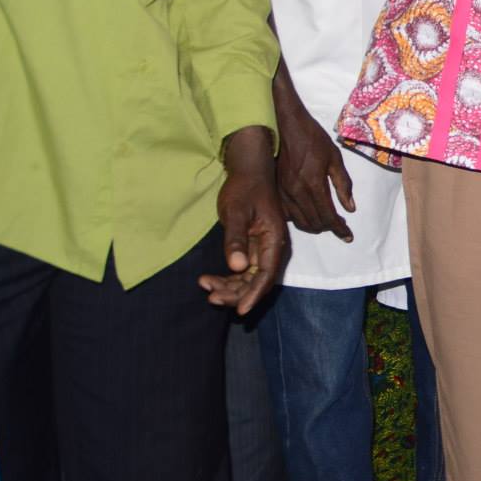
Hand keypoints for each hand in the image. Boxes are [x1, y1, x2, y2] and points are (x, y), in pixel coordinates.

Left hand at [201, 126, 289, 315]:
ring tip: (206, 287)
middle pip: (257, 280)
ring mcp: (262, 246)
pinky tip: (208, 279)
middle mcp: (272, 246)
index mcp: (274, 238)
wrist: (249, 170)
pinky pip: (243, 269)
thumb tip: (236, 268)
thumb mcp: (235, 212)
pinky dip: (228, 277)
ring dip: (230, 287)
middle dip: (236, 293)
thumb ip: (236, 240)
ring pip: (249, 277)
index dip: (253, 294)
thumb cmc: (244, 188)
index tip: (239, 310)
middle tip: (211, 296)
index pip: (266, 274)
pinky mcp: (253, 245)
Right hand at [273, 67, 354, 241]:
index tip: (348, 236)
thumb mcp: (335, 158)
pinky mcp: (276, 190)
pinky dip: (300, 219)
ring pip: (299, 221)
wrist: (286, 126)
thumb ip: (343, 184)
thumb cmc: (314, 138)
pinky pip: (287, 213)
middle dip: (328, 228)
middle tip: (340, 226)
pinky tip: (308, 214)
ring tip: (326, 222)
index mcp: (313, 184)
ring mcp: (283, 192)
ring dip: (314, 225)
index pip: (328, 215)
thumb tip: (350, 208)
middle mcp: (296, 192)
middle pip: (313, 222)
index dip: (339, 228)